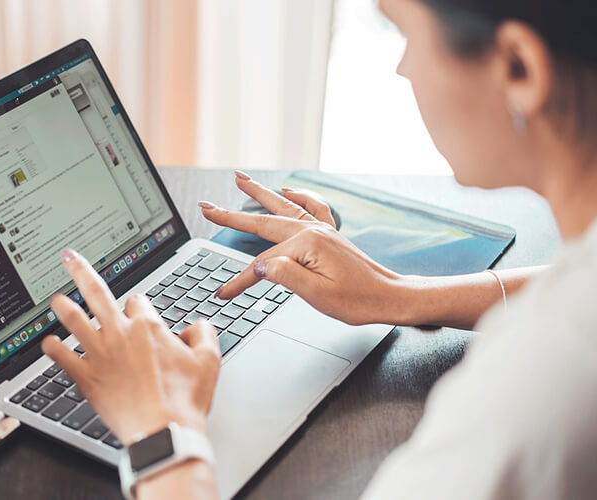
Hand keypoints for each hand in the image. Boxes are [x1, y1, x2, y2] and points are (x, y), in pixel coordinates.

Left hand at [41, 249, 220, 444]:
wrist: (163, 432)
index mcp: (148, 327)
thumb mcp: (210, 361)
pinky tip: (47, 343)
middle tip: (69, 258)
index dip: (139, 308)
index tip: (140, 316)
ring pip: (75, 321)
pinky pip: (63, 358)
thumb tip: (197, 325)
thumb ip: (204, 334)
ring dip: (63, 307)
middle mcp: (120, 334)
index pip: (138, 301)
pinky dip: (53, 349)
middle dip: (81, 271)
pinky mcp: (87, 378)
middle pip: (96, 293)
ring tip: (55, 298)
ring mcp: (100, 355)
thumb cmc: (185, 401)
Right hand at [199, 171, 406, 325]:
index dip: (239, 280)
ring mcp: (322, 229)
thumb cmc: (358, 301)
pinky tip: (288, 191)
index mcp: (307, 245)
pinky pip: (311, 207)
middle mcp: (313, 230)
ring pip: (282, 206)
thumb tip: (259, 265)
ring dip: (259, 193)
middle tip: (206, 206)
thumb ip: (286, 276)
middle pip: (263, 222)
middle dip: (231, 215)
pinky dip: (298, 197)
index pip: (262, 264)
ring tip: (239, 179)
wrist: (390, 297)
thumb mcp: (318, 295)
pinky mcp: (330, 234)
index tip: (223, 293)